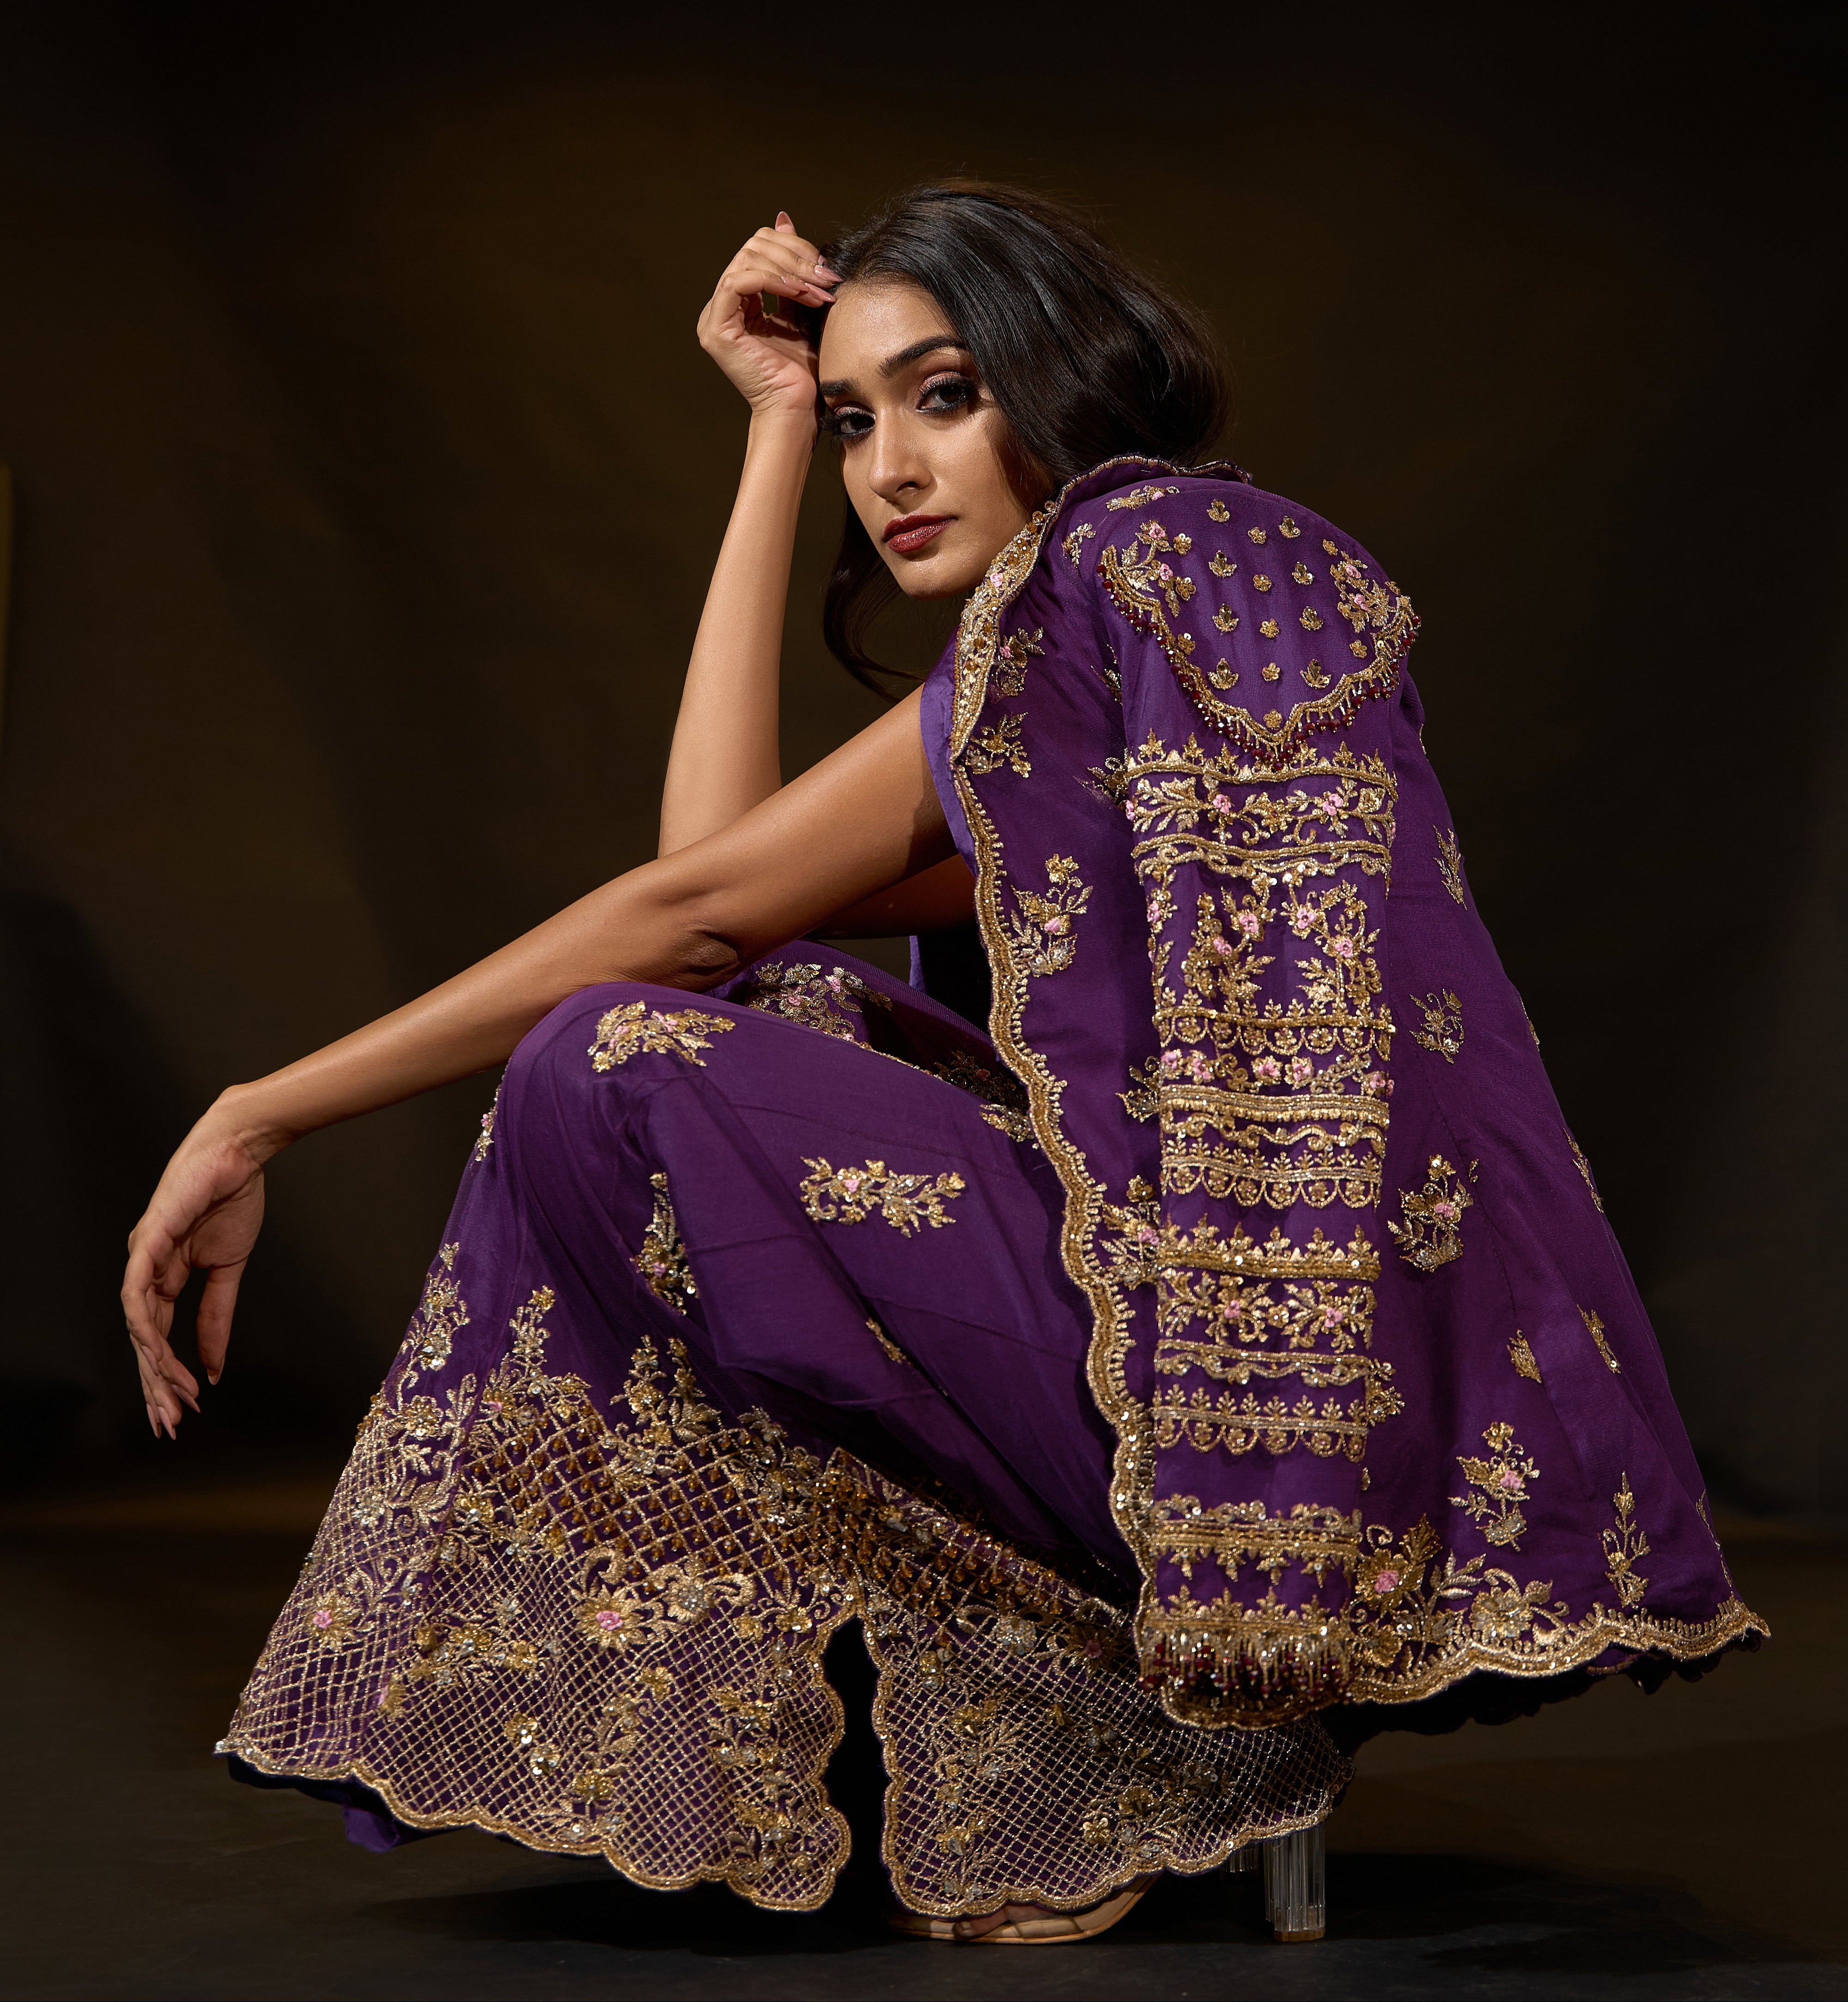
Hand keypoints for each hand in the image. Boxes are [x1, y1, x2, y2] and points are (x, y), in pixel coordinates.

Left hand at [122, 1098, 273, 1436]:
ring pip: (137, 1323)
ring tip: (172, 1396)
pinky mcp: (148, 1239)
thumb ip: (217, 1318)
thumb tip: (215, 1366)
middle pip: (144, 1340)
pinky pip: (137, 1292)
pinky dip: (145, 1324)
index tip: (185, 1410)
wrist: (239, 1154)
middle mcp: (145, 1271)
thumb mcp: (229, 1269)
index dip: (169, 1376)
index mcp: (165, 1277)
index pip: (160, 1338)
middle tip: (169, 1424)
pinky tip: (156, 1351)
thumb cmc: (231, 1199)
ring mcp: (143, 1256)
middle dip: (155, 1385)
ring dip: (153, 1364)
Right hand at [696, 211, 838, 428]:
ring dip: (790, 269)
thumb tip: (783, 217)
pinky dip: (773, 280)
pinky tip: (801, 292)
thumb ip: (793, 270)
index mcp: (739, 301)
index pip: (760, 248)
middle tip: (827, 278)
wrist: (798, 411)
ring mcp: (715, 317)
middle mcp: (722, 306)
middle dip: (796, 256)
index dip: (795, 248)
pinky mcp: (716, 328)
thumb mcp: (803, 308)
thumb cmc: (805, 370)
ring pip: (747, 259)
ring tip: (819, 290)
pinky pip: (739, 281)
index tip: (827, 270)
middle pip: (753, 247)